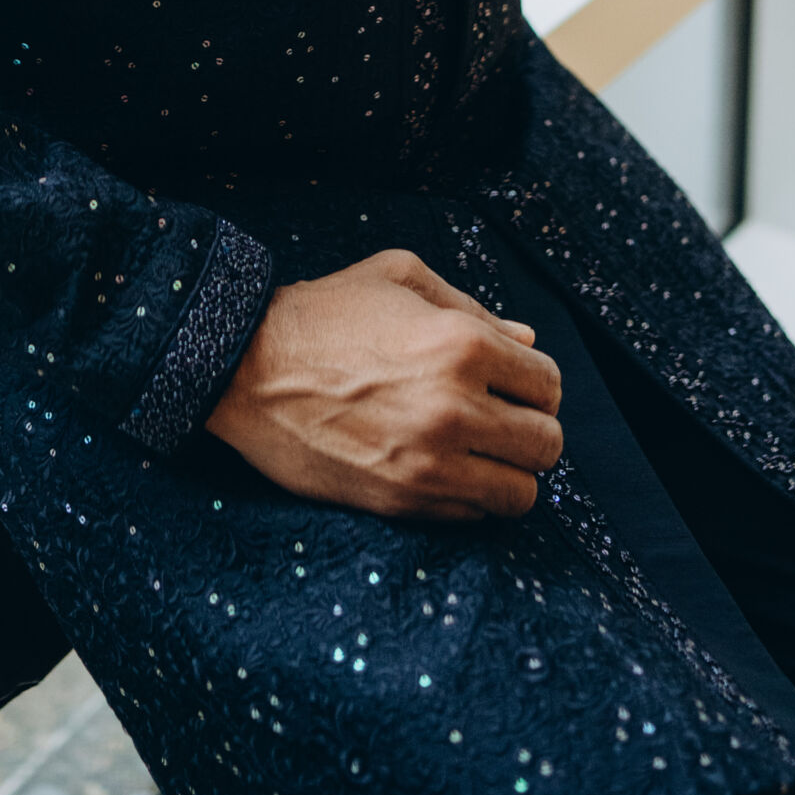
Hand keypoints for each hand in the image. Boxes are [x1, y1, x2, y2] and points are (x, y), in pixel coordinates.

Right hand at [204, 247, 562, 520]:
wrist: (246, 368)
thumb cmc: (324, 313)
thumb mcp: (399, 277)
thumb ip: (472, 306)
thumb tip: (527, 340)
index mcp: (462, 344)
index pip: (548, 384)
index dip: (535, 383)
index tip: (512, 384)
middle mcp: (455, 409)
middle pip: (546, 445)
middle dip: (531, 429)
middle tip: (501, 418)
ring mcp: (429, 464)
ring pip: (522, 494)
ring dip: (509, 472)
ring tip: (481, 452)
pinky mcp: (403, 503)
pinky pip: (474, 517)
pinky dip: (471, 497)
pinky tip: (444, 468)